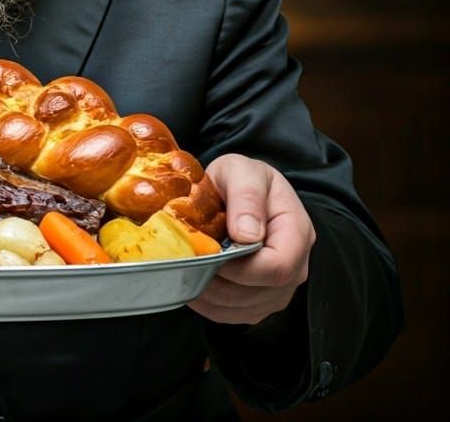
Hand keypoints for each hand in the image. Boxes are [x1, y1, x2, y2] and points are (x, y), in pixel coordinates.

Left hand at [188, 153, 315, 325]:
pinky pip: (237, 315)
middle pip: (262, 292)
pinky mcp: (261, 298)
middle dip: (221, 282)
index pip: (279, 267)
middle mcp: (296, 264)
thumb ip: (246, 196)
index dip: (242, 268)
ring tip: (188, 271)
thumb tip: (247, 235)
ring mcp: (280, 286)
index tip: (212, 253)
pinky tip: (193, 284)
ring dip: (212, 295)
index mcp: (296, 230)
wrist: (240, 188)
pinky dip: (211, 306)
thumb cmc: (242, 177)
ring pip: (247, 308)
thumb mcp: (241, 171)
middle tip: (190, 262)